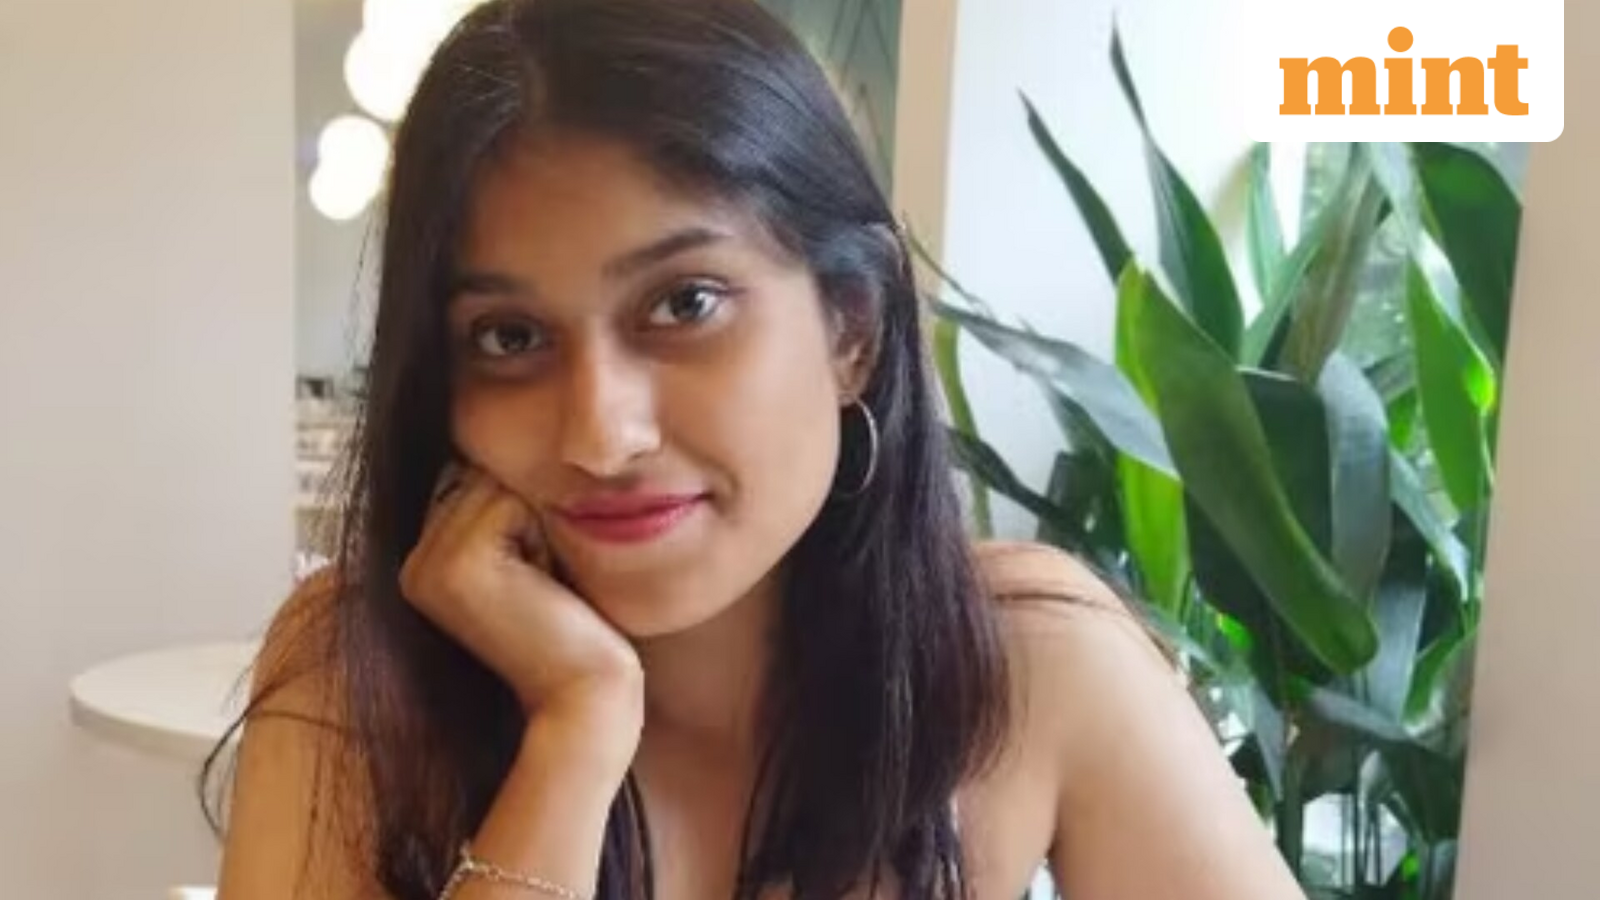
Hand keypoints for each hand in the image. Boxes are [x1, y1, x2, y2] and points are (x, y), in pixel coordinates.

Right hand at [399, 462, 642, 738]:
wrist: (586, 689)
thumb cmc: (571, 625)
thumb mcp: (528, 554)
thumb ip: (494, 511)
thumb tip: (485, 442)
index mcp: (420, 562)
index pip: (468, 476)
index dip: (519, 510)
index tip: (535, 573)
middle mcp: (410, 565)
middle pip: (477, 470)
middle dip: (525, 509)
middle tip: (541, 580)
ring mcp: (423, 567)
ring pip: (491, 479)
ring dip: (535, 519)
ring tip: (542, 583)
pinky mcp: (451, 569)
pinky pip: (507, 499)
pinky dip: (541, 530)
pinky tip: (543, 585)